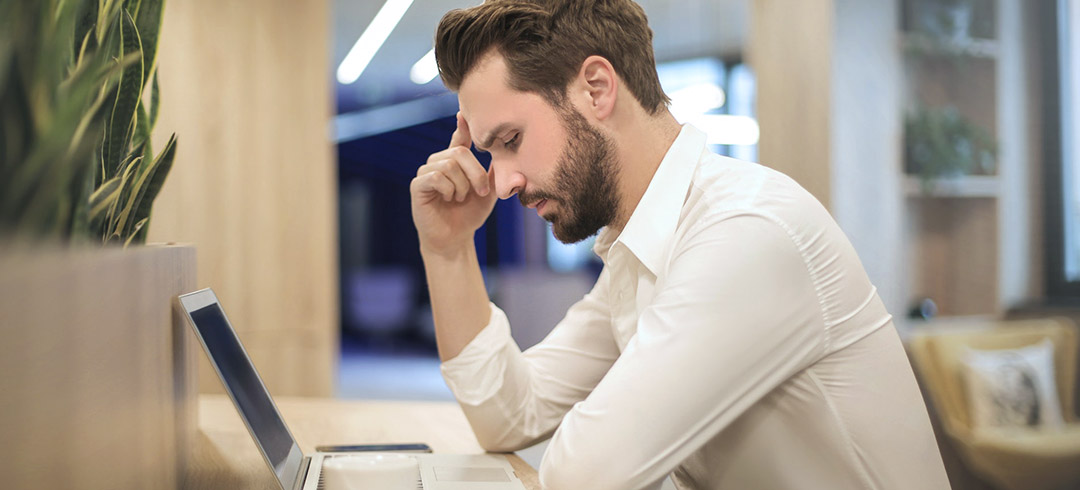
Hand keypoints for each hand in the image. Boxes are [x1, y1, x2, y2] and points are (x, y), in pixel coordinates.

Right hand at [410, 113, 496, 253]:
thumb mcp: (488, 192)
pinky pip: (436, 176)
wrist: (455, 239)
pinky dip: (448, 189)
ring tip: (460, 199)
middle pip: (459, 152)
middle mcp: (439, 162)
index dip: (462, 125)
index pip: (459, 137)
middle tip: (482, 192)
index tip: (463, 113)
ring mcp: (426, 172)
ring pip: (448, 164)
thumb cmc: (470, 215)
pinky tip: (449, 199)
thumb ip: (493, 172)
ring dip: (462, 185)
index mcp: (455, 162)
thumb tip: (504, 152)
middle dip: (476, 173)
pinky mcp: (417, 185)